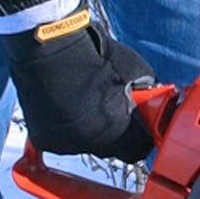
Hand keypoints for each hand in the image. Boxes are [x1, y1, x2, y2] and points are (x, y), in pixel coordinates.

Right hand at [0, 4, 155, 162]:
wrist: (49, 48)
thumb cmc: (96, 56)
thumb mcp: (137, 70)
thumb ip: (148, 91)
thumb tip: (155, 99)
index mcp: (117, 132)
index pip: (137, 149)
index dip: (139, 135)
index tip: (137, 122)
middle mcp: (90, 145)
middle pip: (109, 147)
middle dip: (113, 130)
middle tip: (109, 105)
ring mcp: (64, 144)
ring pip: (84, 144)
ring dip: (88, 129)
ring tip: (83, 100)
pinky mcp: (44, 139)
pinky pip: (62, 139)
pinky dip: (65, 126)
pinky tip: (65, 103)